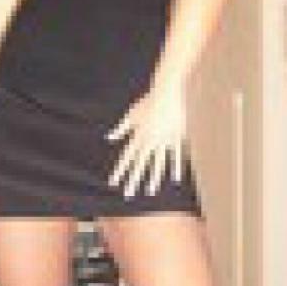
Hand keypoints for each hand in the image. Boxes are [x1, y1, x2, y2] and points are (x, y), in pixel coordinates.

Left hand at [105, 79, 187, 197]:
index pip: (126, 157)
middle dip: (133, 179)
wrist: (167, 90)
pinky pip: (176, 155)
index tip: (113, 183)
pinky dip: (175, 166)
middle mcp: (149, 140)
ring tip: (149, 191)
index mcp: (138, 135)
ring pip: (157, 163)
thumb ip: (122, 128)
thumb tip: (110, 137)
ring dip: (153, 178)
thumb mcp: (132, 114)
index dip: (120, 170)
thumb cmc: (149, 101)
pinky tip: (175, 179)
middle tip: (128, 194)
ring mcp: (163, 140)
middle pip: (139, 164)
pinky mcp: (176, 137)